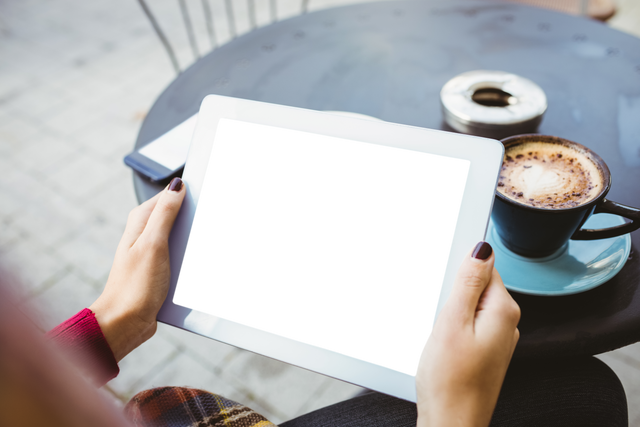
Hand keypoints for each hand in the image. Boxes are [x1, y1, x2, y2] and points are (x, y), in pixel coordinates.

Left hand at [89, 178, 185, 362]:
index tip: (205, 193)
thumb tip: (177, 186)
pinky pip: (180, 256)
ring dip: (192, 240)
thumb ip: (165, 214)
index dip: (186, 193)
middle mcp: (144, 235)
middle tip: (203, 221)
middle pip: (175, 216)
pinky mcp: (159, 270)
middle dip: (192, 217)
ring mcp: (152, 253)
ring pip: (180, 237)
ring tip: (199, 244)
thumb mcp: (153, 244)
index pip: (167, 196)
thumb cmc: (134, 286)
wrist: (125, 323)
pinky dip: (189, 257)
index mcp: (140, 222)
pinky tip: (195, 262)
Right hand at [415, 242, 520, 426]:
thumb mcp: (452, 323)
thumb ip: (468, 283)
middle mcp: (506, 322)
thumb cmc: (450, 382)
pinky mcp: (485, 351)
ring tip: (439, 334)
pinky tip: (441, 343)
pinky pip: (469, 325)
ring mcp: (497, 338)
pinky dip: (453, 327)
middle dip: (453, 292)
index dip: (459, 269)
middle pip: (478, 286)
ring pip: (471, 306)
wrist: (451, 424)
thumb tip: (482, 250)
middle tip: (440, 318)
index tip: (445, 287)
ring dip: (450, 312)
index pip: (486, 267)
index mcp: (502, 310)